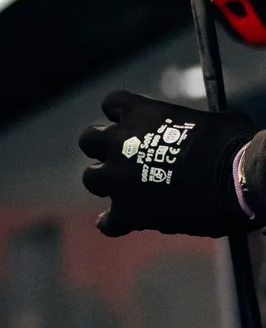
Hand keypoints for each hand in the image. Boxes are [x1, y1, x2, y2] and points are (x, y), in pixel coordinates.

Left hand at [78, 91, 256, 236]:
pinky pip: (108, 222)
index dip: (121, 116)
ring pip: (91, 178)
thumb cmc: (235, 145)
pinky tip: (126, 223)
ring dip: (106, 184)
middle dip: (103, 149)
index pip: (112, 104)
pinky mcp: (127, 211)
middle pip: (89, 139)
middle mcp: (121, 142)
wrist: (239, 180)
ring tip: (127, 191)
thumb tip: (204, 130)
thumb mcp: (214, 120)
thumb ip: (191, 124)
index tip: (134, 127)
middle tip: (123, 160)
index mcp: (141, 113)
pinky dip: (115, 223)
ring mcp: (119, 178)